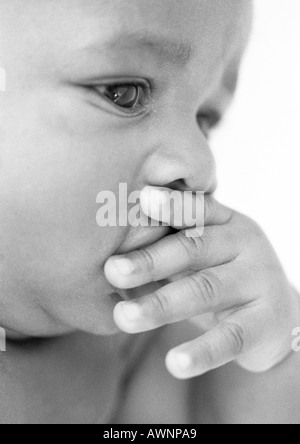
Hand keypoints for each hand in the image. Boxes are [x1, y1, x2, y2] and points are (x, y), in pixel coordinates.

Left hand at [105, 187, 299, 378]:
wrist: (275, 315)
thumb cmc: (220, 276)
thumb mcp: (201, 254)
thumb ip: (167, 245)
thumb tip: (108, 251)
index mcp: (225, 222)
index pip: (196, 209)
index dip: (171, 205)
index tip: (142, 200)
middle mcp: (245, 244)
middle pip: (194, 248)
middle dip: (150, 260)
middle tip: (112, 270)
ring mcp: (259, 281)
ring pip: (206, 290)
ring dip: (162, 305)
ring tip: (124, 317)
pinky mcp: (266, 322)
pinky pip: (232, 337)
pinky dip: (202, 351)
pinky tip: (174, 363)